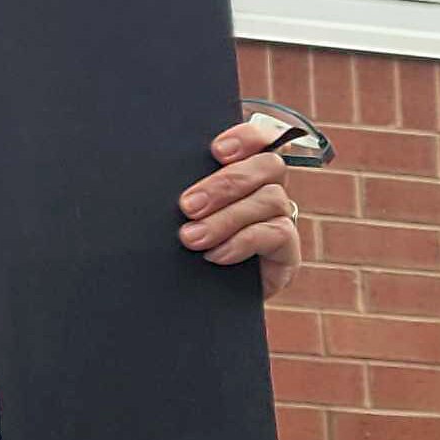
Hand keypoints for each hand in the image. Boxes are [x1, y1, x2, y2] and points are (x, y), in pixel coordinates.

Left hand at [184, 115, 309, 297]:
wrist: (188, 302)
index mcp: (241, 172)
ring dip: (227, 218)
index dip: (246, 138)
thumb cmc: (178, 250)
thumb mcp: (177, 217)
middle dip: (226, 183)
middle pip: (268, 165)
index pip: (260, 139)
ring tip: (192, 238)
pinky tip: (218, 254)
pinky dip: (245, 241)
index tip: (216, 151)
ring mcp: (279, 220)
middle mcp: (266, 190)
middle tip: (187, 206)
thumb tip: (152, 175)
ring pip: (271, 199)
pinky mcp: (287, 252)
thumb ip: (185, 194)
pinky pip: (279, 234)